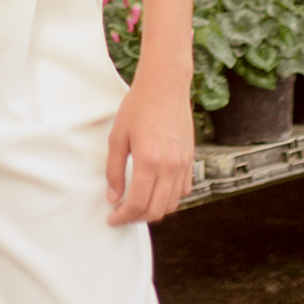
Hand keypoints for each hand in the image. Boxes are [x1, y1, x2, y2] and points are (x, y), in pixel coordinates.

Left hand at [105, 73, 194, 224]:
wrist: (165, 85)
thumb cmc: (138, 106)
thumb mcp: (118, 136)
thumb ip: (114, 170)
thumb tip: (114, 197)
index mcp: (149, 161)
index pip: (137, 204)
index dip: (123, 217)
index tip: (112, 219)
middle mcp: (170, 166)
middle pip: (156, 210)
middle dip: (137, 218)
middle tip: (122, 214)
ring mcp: (183, 164)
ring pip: (172, 204)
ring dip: (154, 210)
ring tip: (138, 204)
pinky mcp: (190, 158)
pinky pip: (184, 190)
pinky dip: (170, 198)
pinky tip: (157, 191)